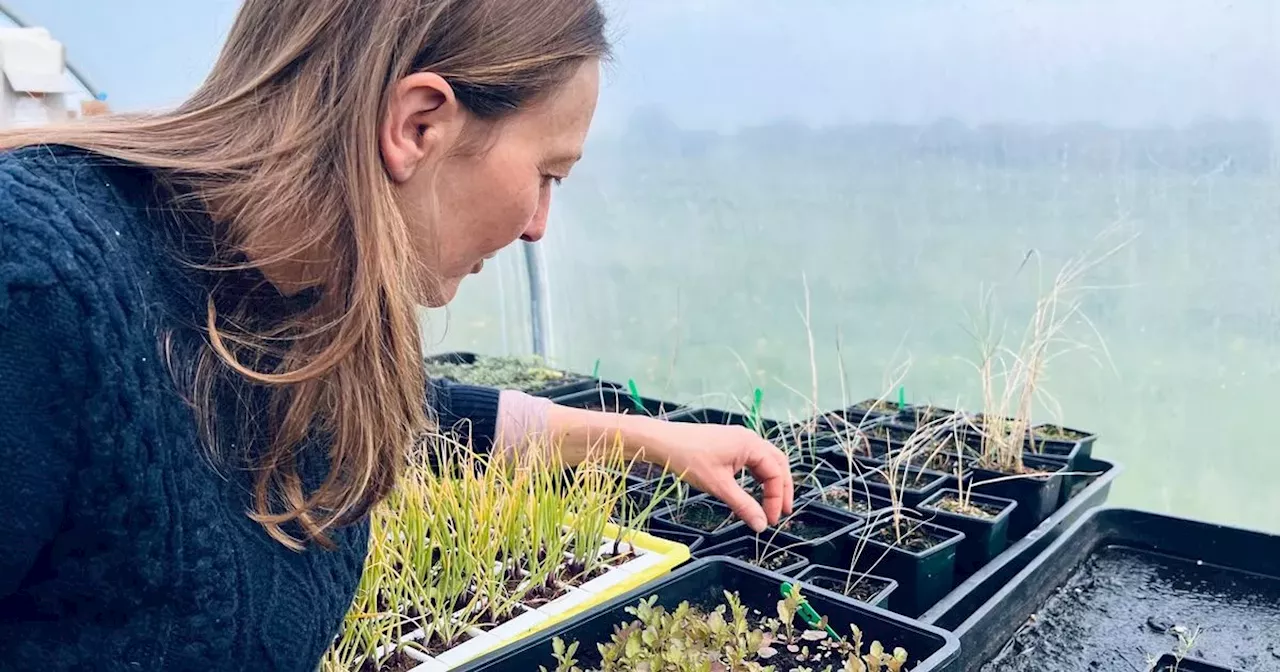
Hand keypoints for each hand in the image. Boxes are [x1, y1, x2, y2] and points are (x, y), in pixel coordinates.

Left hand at [640, 421, 794, 532]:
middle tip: (782, 512)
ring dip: (771, 482)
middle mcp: (749, 438)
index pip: (776, 474)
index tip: (770, 520)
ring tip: (772, 503)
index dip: (776, 499)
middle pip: (777, 464)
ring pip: (766, 461)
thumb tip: (761, 525)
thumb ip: (743, 505)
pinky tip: (754, 488)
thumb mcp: (718, 486)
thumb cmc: (688, 458)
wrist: (662, 441)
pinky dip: (757, 476)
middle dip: (782, 488)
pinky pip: (752, 460)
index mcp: (751, 444)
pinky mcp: (728, 443)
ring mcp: (739, 439)